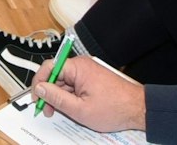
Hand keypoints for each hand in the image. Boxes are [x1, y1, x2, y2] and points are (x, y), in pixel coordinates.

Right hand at [31, 57, 145, 131]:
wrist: (139, 110)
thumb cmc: (115, 109)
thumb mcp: (80, 109)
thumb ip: (57, 98)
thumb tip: (40, 89)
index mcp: (78, 67)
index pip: (49, 67)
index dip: (39, 83)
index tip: (37, 98)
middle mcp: (82, 65)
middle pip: (56, 75)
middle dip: (49, 93)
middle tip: (46, 109)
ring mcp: (88, 71)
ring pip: (64, 81)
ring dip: (59, 96)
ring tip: (59, 112)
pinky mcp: (92, 78)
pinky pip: (74, 85)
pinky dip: (70, 96)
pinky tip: (71, 108)